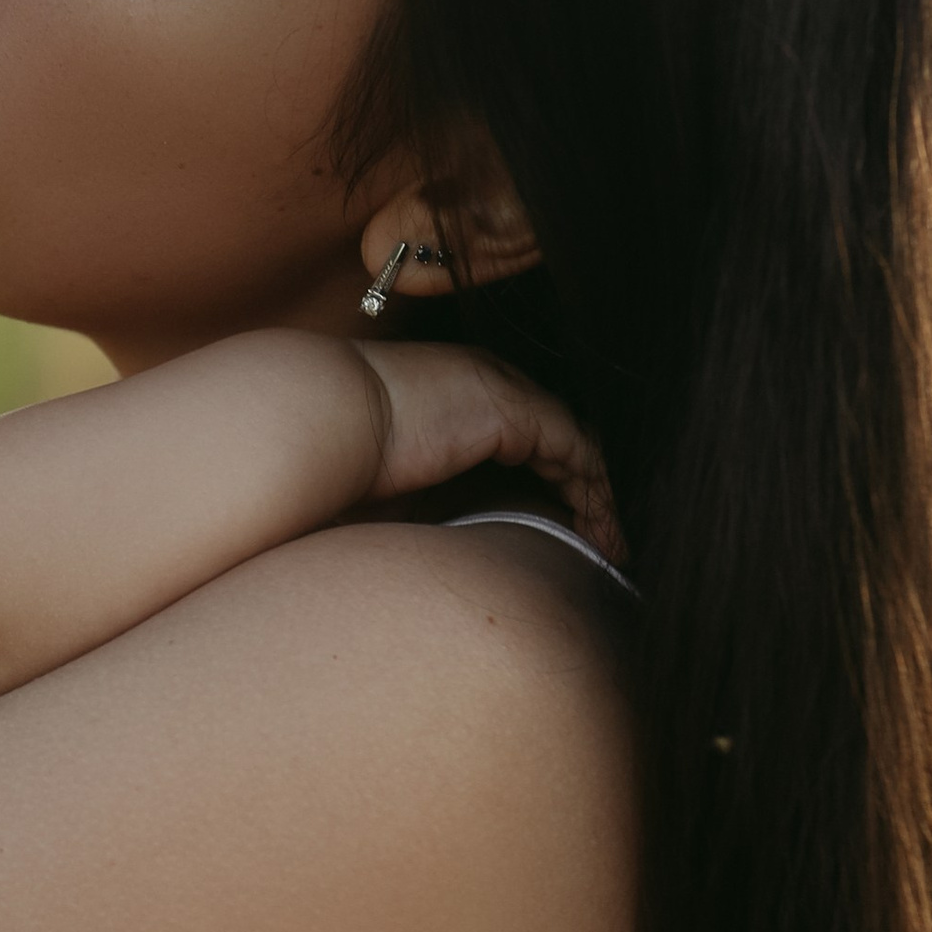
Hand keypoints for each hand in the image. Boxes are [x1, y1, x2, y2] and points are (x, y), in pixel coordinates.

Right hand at [356, 344, 623, 563]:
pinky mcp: (514, 408)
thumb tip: (465, 546)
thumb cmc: (337, 461)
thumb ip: (439, 504)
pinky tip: (603, 529)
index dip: (557, 485)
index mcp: (461, 397)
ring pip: (576, 446)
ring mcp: (504, 390)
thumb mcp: (398, 489)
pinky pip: (576, 451)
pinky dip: (594, 491)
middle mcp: (490, 384)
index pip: (530, 438)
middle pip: (562, 440)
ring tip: (613, 547)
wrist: (317, 418)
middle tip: (606, 543)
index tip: (571, 531)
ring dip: (599, 498)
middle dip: (588, 492)